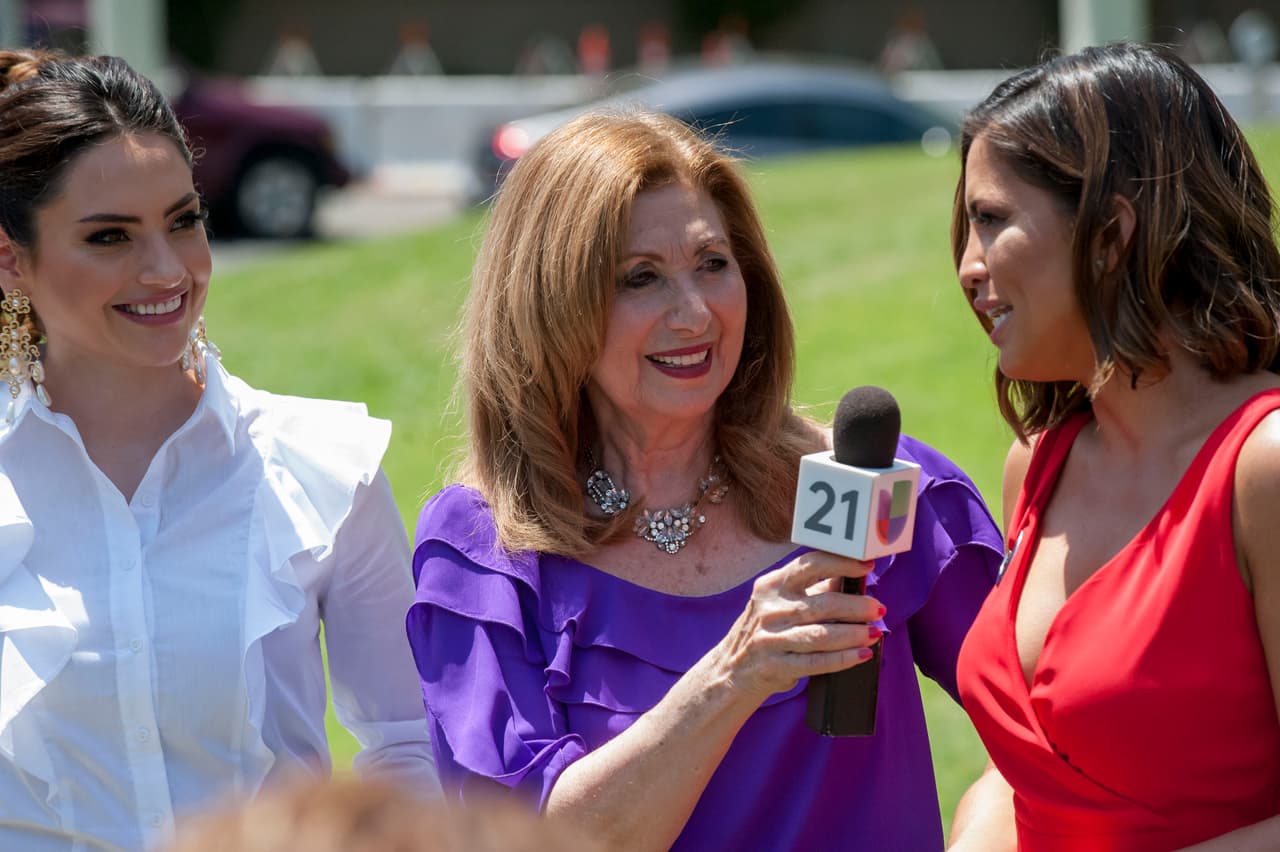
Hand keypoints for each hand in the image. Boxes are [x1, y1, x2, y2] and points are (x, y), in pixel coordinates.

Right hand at [710, 551, 882, 703]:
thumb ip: (814, 590)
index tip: (866, 565)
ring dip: (853, 634)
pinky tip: (862, 655)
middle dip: (856, 606)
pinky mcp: (776, 666)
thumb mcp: (781, 602)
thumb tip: (852, 576)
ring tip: (875, 632)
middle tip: (878, 608)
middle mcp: (770, 609)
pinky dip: (843, 659)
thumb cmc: (766, 629)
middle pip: (822, 604)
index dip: (841, 563)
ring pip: (821, 635)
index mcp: (772, 585)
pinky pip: (816, 663)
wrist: (732, 668)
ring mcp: (771, 639)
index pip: (810, 565)